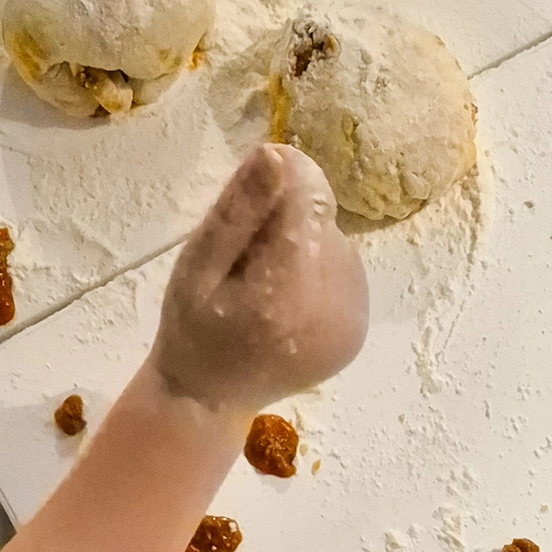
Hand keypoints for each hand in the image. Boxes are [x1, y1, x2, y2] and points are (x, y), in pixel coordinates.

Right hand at [152, 144, 367, 412]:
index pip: (308, 197)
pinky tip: (286, 302)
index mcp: (287, 291)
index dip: (279, 184)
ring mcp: (352, 321)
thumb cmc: (193, 328)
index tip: (247, 204)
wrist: (212, 397)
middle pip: (321, 221)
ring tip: (264, 287)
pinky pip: (343, 271)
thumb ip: (239, 211)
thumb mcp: (197, 264)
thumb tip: (278, 154)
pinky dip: (316, 275)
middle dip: (285, 225)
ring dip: (302, 249)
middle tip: (245, 264)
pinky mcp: (359, 328)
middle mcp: (332, 306)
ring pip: (335, 243)